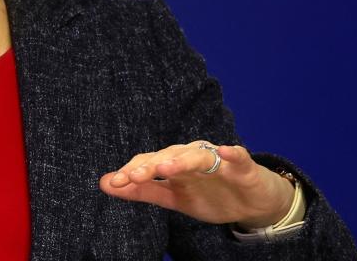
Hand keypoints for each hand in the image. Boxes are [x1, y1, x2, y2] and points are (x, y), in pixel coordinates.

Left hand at [99, 142, 294, 227]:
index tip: (113, 182)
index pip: (149, 162)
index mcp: (174, 163)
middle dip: (150, 166)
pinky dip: (232, 153)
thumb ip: (141, 191)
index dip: (131, 171)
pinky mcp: (243, 166)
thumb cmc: (210, 196)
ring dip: (181, 160)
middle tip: (132, 176)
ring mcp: (218, 160)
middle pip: (169, 156)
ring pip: (197, 156)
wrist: (252, 204)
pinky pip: (238, 156)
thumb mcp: (173, 198)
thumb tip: (105, 183)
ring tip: (165, 167)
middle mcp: (192, 156)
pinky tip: (225, 151)